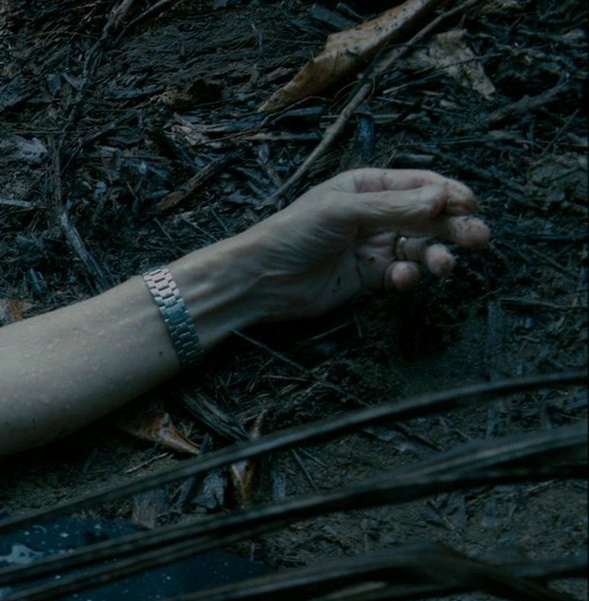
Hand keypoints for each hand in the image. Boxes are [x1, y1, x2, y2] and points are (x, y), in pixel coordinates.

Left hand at [201, 169, 491, 323]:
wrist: (260, 279)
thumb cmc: (291, 234)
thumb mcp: (340, 211)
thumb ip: (391, 207)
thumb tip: (439, 199)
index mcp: (367, 186)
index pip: (421, 184)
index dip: (449, 194)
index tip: (468, 205)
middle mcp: (375, 213)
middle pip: (429, 216)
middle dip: (455, 226)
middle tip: (477, 238)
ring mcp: (374, 245)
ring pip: (421, 247)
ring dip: (437, 255)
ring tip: (444, 265)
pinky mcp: (369, 276)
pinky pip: (401, 274)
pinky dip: (408, 277)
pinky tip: (401, 279)